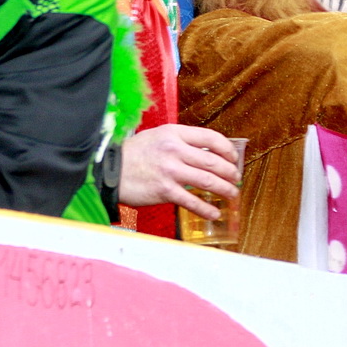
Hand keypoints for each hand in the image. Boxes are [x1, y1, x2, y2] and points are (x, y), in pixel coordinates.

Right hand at [115, 125, 240, 219]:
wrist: (110, 170)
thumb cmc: (134, 154)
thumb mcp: (157, 137)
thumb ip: (180, 142)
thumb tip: (205, 153)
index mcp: (174, 133)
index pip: (210, 138)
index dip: (227, 149)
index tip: (233, 158)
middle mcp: (174, 150)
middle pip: (213, 161)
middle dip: (230, 172)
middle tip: (235, 179)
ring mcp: (170, 171)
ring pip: (207, 181)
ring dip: (224, 189)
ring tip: (232, 195)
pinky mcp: (164, 191)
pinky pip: (192, 201)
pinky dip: (206, 208)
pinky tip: (214, 213)